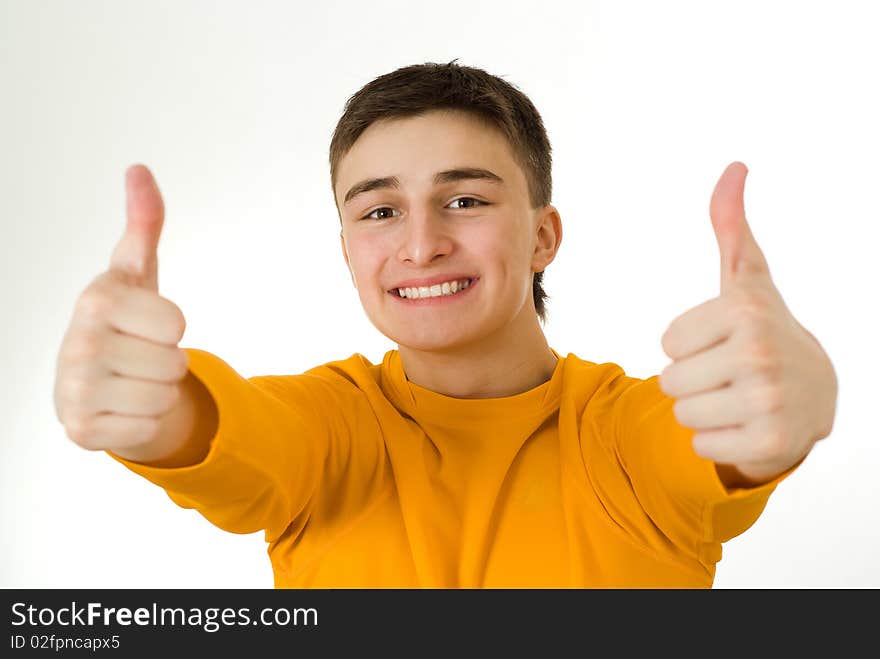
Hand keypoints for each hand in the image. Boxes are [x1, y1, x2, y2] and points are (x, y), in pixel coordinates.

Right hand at [53, 164, 189, 452]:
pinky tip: (120, 407)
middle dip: (168, 362)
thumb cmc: (125, 320)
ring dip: (159, 392)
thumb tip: (139, 169)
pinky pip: (148, 430)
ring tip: (132, 379)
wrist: (96, 380)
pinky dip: (144, 422)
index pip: (176, 323)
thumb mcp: (138, 273)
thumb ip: (144, 224)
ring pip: (165, 398)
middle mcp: (77, 345)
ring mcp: (73, 392)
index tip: (146, 323)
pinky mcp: (80, 431)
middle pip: (175, 363)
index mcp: (94, 300)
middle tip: (139, 356)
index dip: (172, 326)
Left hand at [658, 162, 837, 486]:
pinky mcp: (771, 444)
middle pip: (669, 382)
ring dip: (702, 411)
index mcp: (744, 311)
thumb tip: (734, 167)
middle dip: (693, 380)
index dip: (689, 344)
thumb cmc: (763, 329)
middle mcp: (760, 354)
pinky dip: (717, 441)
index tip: (723, 341)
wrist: (813, 394)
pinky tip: (746, 424)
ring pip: (682, 415)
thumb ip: (730, 225)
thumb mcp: (747, 278)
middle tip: (729, 373)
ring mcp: (769, 402)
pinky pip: (702, 446)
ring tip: (736, 397)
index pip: (667, 343)